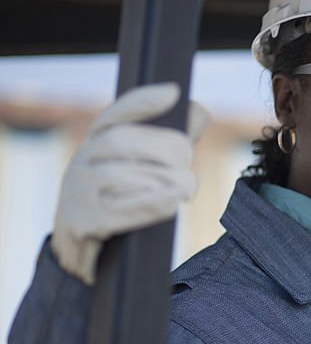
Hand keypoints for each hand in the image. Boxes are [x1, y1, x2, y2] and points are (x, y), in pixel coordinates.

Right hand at [52, 83, 207, 283]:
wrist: (82, 250)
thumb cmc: (122, 201)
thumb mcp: (140, 168)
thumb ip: (170, 142)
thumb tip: (198, 111)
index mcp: (97, 142)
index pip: (116, 114)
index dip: (143, 102)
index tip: (174, 94)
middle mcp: (82, 161)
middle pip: (122, 142)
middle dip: (164, 149)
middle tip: (187, 165)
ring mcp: (78, 192)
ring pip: (122, 176)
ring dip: (164, 181)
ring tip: (186, 190)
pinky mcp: (83, 222)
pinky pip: (120, 210)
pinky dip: (152, 204)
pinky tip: (172, 203)